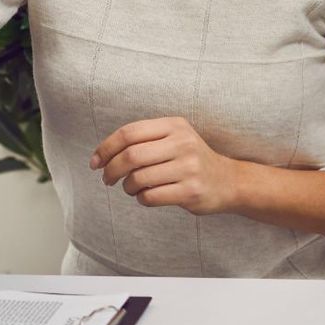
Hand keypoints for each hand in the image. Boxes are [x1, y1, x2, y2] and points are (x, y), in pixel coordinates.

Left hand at [91, 116, 244, 215]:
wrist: (229, 181)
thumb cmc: (190, 159)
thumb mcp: (173, 138)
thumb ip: (143, 140)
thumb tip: (101, 156)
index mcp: (174, 125)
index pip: (129, 133)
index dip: (105, 148)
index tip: (95, 162)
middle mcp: (183, 143)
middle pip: (131, 156)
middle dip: (111, 170)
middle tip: (107, 179)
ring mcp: (189, 168)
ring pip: (139, 178)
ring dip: (127, 187)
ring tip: (130, 188)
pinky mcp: (191, 191)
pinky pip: (151, 197)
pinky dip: (141, 198)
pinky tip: (146, 196)